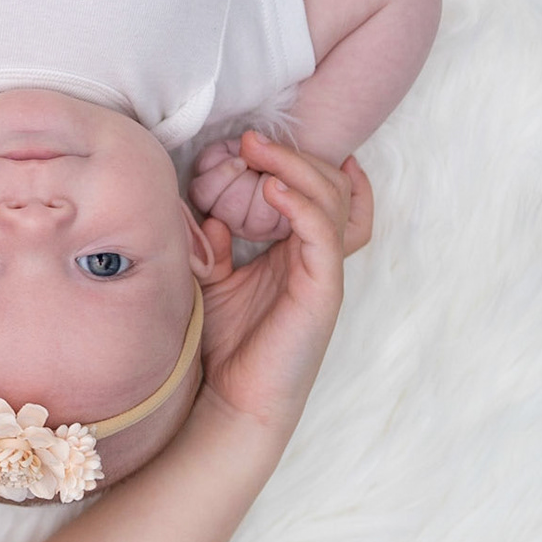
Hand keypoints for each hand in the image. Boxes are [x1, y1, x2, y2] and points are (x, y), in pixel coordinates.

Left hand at [195, 133, 371, 432]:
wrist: (232, 403)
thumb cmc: (224, 345)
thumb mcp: (212, 282)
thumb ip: (213, 245)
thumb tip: (207, 214)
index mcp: (296, 254)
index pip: (322, 197)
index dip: (306, 164)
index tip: (264, 140)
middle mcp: (317, 259)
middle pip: (333, 190)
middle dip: (296, 156)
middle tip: (253, 138)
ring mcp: (324, 274)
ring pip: (333, 203)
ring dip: (296, 169)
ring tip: (258, 151)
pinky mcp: (323, 291)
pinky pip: (325, 236)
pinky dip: (302, 205)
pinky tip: (273, 188)